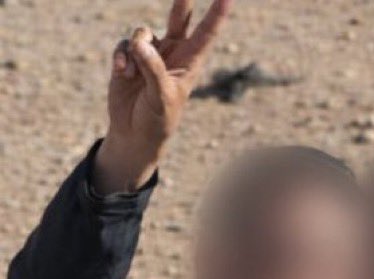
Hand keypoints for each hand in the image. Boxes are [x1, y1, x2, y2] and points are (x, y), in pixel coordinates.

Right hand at [94, 0, 232, 193]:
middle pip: (179, 19)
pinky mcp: (129, 58)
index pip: (206, 34)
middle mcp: (172, 54)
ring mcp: (150, 54)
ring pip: (143, 33)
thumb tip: (140, 42)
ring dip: (135, 50)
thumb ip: (153, 69)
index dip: (216, 15)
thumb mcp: (160, 98)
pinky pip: (124, 44)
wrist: (134, 134)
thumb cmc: (156, 120)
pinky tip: (121, 72)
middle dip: (183, 1)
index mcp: (189, 64)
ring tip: (132, 73)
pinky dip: (121, 56)